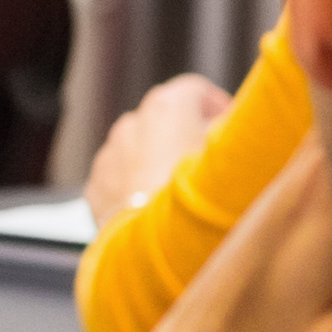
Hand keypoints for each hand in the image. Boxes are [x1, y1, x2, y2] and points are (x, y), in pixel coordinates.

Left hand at [85, 67, 231, 217]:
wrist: (159, 242)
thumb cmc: (205, 193)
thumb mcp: (235, 152)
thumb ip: (234, 129)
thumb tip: (234, 126)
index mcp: (166, 106)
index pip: (194, 89)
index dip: (216, 103)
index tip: (228, 122)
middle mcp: (131, 123)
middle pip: (163, 118)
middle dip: (185, 132)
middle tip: (210, 158)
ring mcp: (109, 154)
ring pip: (138, 149)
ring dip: (158, 159)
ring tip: (183, 189)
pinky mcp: (96, 186)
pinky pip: (121, 179)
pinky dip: (136, 186)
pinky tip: (157, 209)